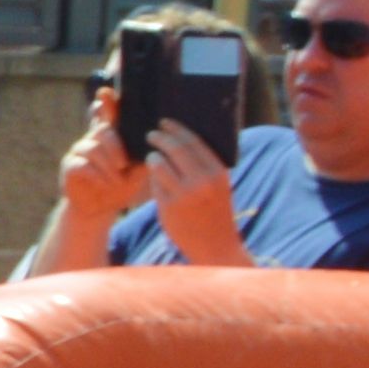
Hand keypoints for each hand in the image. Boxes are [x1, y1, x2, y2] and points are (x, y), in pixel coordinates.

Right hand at [55, 91, 138, 223]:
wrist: (99, 208)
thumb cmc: (120, 186)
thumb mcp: (138, 170)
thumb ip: (143, 154)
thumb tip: (155, 141)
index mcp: (110, 137)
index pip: (106, 114)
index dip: (106, 103)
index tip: (106, 93)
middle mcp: (92, 139)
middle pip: (103, 131)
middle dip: (116, 147)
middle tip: (124, 164)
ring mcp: (79, 152)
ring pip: (93, 149)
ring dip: (108, 166)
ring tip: (116, 181)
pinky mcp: (69, 166)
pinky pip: (83, 164)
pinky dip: (98, 175)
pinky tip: (105, 183)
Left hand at [142, 120, 239, 261]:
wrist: (215, 245)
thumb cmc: (215, 212)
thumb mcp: (218, 186)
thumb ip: (204, 165)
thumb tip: (183, 140)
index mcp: (218, 171)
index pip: (193, 141)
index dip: (176, 129)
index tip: (165, 122)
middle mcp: (202, 180)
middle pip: (174, 148)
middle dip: (160, 138)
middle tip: (151, 133)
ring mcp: (184, 193)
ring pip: (159, 164)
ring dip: (152, 156)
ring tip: (151, 154)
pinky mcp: (168, 206)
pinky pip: (154, 183)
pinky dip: (151, 176)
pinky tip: (150, 173)